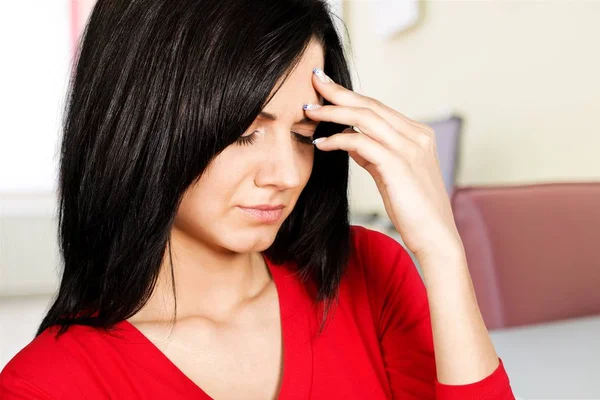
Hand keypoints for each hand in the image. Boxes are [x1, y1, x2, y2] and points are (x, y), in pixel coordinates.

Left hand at [305, 68, 462, 260]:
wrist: (436, 237)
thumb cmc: (414, 210)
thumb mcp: (392, 175)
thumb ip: (373, 155)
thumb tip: (349, 139)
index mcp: (418, 135)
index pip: (378, 107)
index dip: (351, 96)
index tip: (327, 87)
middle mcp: (416, 135)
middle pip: (370, 105)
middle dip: (339, 92)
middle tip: (314, 79)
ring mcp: (409, 147)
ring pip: (365, 117)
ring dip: (333, 111)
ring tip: (309, 110)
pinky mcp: (397, 164)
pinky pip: (360, 142)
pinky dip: (338, 139)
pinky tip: (321, 143)